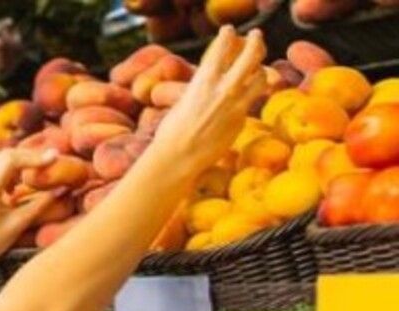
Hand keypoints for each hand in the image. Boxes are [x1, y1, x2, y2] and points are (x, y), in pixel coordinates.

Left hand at [0, 148, 64, 264]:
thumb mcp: (20, 223)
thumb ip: (41, 204)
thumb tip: (62, 188)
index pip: (11, 160)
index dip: (34, 157)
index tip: (54, 157)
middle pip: (6, 154)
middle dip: (29, 155)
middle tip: (49, 162)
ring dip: (18, 159)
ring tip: (33, 173)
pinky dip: (9, 166)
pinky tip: (18, 184)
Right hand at [148, 26, 267, 179]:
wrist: (178, 156)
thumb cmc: (172, 130)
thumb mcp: (183, 101)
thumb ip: (200, 88)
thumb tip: (207, 82)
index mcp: (204, 80)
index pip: (221, 47)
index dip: (227, 35)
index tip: (229, 31)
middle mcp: (223, 89)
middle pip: (250, 56)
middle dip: (255, 42)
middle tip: (256, 37)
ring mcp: (236, 105)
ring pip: (261, 77)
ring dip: (260, 69)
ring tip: (257, 69)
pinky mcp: (241, 119)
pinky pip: (251, 101)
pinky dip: (250, 94)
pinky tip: (247, 96)